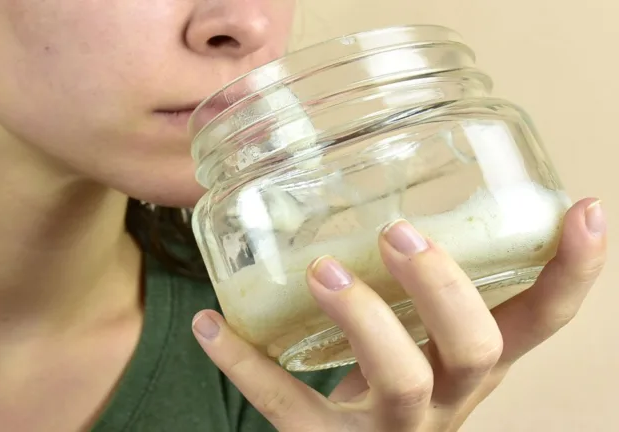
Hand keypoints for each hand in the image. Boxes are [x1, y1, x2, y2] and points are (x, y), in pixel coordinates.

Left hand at [192, 198, 606, 430]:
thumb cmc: (391, 381)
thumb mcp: (421, 340)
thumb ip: (416, 285)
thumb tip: (389, 188)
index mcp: (473, 364)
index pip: (541, 321)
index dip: (570, 272)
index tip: (582, 211)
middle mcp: (447, 398)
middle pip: (475, 350)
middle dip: (445, 289)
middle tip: (401, 234)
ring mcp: (389, 430)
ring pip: (402, 383)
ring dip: (365, 320)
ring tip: (323, 271)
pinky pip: (287, 407)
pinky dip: (246, 363)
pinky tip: (209, 323)